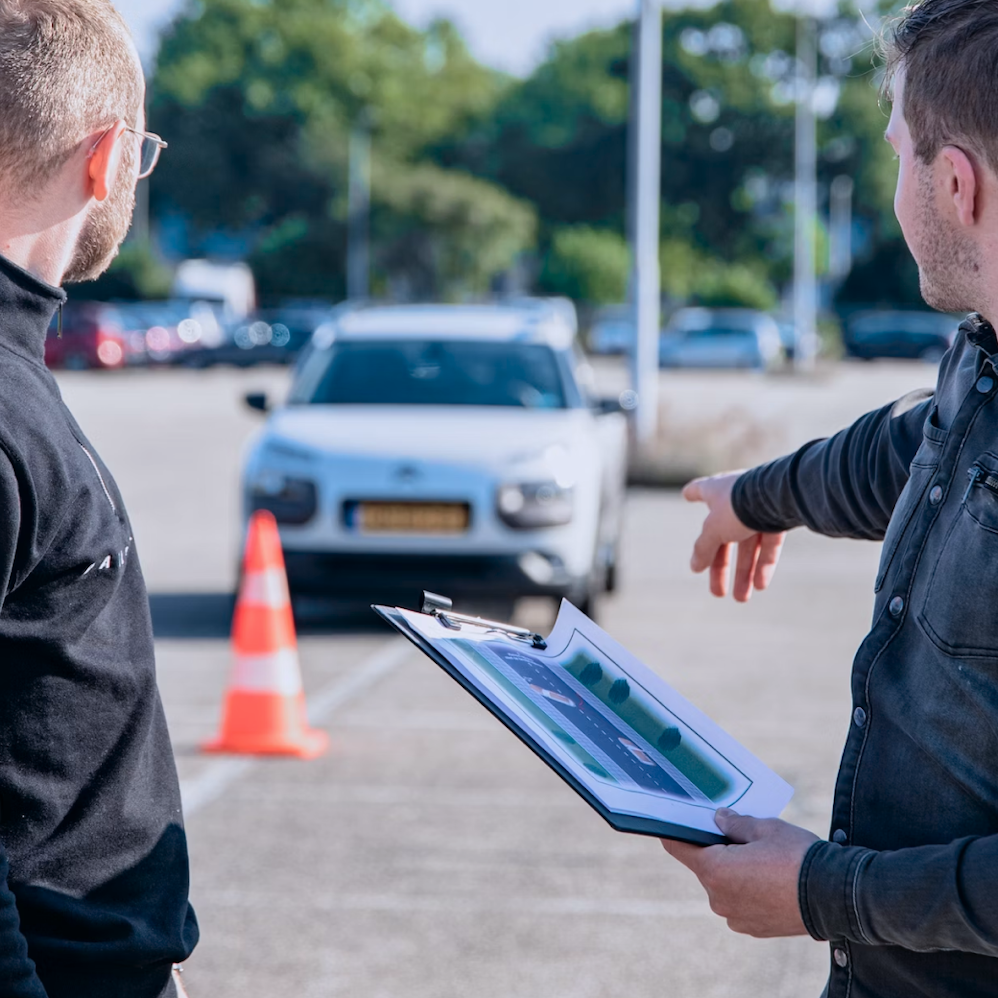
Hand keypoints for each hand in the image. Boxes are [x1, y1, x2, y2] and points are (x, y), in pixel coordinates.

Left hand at [661, 808, 818, 937]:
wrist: (836, 897)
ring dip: (735, 872)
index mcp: (714, 870)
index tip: (675, 822)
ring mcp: (735, 917)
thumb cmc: (798, 857)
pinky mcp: (754, 928)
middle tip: (741, 835)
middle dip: (718, 850)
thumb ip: (735, 823)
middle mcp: (718, 898)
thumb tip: (719, 819)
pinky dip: (749, 890)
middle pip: (706, 866)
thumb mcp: (765, 828)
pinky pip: (741, 903)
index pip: (678, 848)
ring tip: (764, 859)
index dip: (675, 832)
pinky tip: (771, 880)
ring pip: (725, 885)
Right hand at [683, 472, 786, 601]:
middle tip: (717, 592)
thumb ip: (704, 548)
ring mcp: (759, 509)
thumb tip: (694, 566)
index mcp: (716, 492)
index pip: (700, 491)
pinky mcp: (780, 519)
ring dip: (744, 573)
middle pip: (724, 537)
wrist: (780, 496)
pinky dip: (763, 565)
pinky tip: (760, 585)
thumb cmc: (739, 506)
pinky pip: (769, 546)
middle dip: (720, 567)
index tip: (686, 495)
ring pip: (749, 546)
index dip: (692, 494)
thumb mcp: (713, 530)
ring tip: (741, 599)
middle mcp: (736, 499)